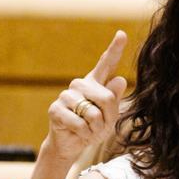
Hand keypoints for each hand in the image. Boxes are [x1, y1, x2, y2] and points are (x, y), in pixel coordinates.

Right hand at [44, 31, 128, 163]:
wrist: (71, 144)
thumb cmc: (93, 128)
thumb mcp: (109, 116)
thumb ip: (114, 99)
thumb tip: (120, 79)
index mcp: (95, 83)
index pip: (107, 64)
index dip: (115, 49)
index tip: (122, 34)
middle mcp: (80, 85)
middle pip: (107, 98)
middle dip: (108, 118)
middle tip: (100, 127)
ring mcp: (66, 95)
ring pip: (94, 113)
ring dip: (96, 129)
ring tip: (89, 130)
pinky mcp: (56, 109)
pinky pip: (80, 124)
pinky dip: (85, 134)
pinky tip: (79, 133)